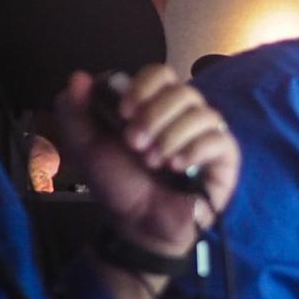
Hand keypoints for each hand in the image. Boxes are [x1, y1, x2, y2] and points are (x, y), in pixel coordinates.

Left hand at [54, 67, 239, 253]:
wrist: (139, 225)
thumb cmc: (118, 184)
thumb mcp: (86, 147)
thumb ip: (74, 111)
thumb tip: (79, 76)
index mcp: (152, 105)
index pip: (160, 74)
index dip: (143, 87)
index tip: (124, 112)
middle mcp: (182, 114)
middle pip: (182, 91)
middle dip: (154, 116)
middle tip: (134, 144)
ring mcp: (206, 134)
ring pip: (202, 113)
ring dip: (171, 136)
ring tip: (154, 162)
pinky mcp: (224, 156)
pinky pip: (218, 139)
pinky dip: (194, 151)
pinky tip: (177, 167)